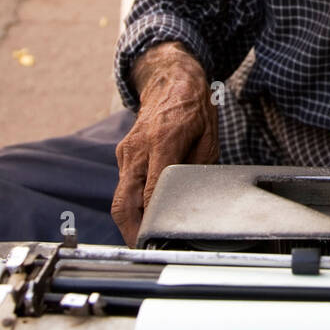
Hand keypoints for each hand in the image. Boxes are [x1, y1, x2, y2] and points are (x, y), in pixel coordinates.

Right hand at [111, 43, 218, 245]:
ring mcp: (126, 152)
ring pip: (120, 197)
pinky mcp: (124, 155)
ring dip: (129, 222)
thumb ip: (198, 168)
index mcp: (162, 141)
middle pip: (124, 201)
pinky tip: (144, 218)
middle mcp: (137, 149)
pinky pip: (125, 187)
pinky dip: (131, 205)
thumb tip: (193, 198)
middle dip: (130, 231)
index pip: (152, 189)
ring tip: (144, 241)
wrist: (170, 78)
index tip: (157, 238)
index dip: (153, 218)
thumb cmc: (193, 106)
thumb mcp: (208, 137)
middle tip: (144, 251)